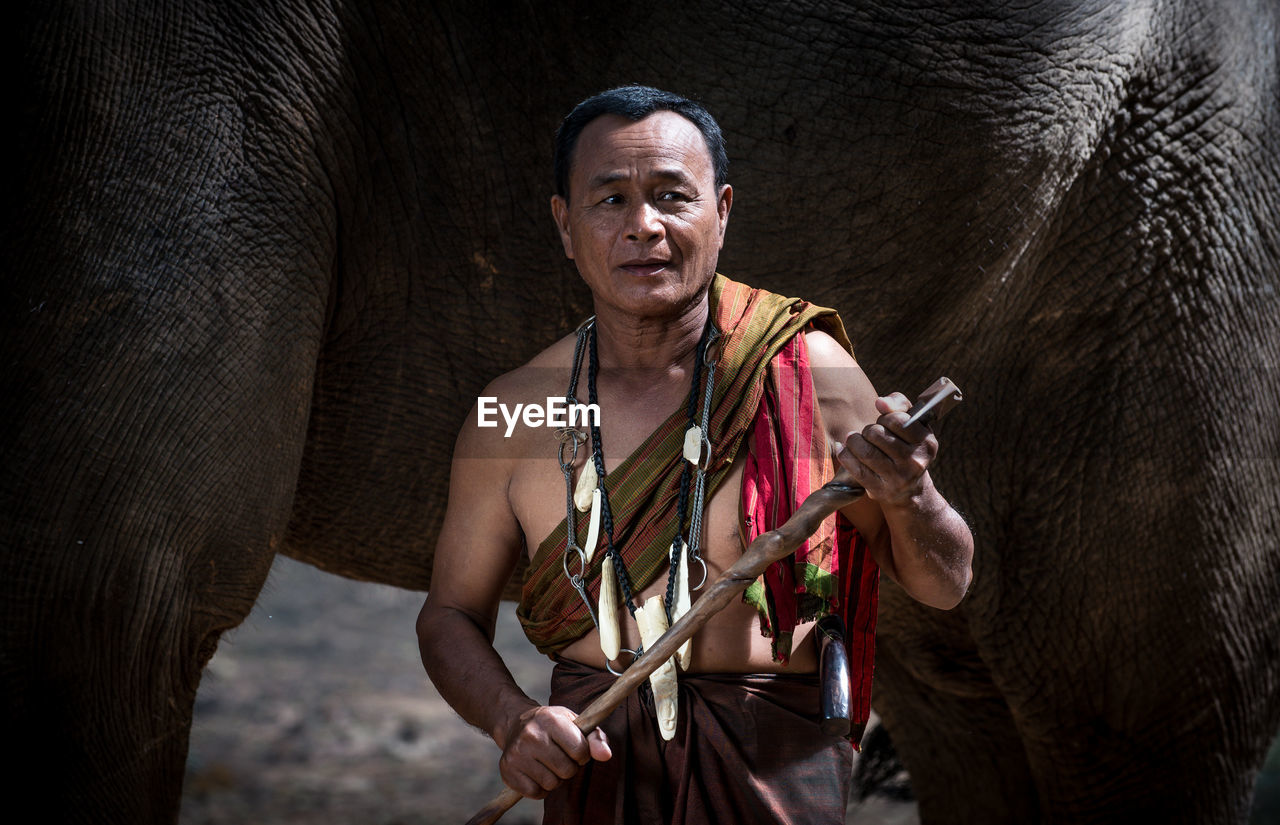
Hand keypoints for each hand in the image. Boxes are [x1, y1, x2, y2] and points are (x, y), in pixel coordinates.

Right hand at [498, 705, 611, 798]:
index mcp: (550, 719)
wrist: (516, 723)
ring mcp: (517, 753)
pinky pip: (536, 793)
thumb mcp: (575, 723)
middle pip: (567, 770)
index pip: (580, 751)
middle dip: (569, 767)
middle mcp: (531, 735)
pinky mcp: (508, 770)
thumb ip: (595, 738)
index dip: (582, 754)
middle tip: (560, 756)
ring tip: (548, 763)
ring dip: (555, 778)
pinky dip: (540, 788)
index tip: (574, 748)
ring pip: (552, 784)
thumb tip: (606, 755)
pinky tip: (536, 772)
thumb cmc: (553, 725)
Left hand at [837, 392, 938, 507]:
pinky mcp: (880, 490)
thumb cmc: (907, 448)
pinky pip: (854, 468)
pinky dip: (845, 454)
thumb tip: (880, 402)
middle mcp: (915, 462)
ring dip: (854, 441)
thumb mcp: (913, 425)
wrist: (910, 490)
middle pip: (876, 433)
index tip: (886, 423)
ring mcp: (897, 478)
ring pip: (864, 450)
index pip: (896, 419)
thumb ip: (899, 405)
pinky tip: (845, 449)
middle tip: (871, 435)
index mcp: (927, 443)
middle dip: (869, 430)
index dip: (885, 417)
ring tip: (856, 440)